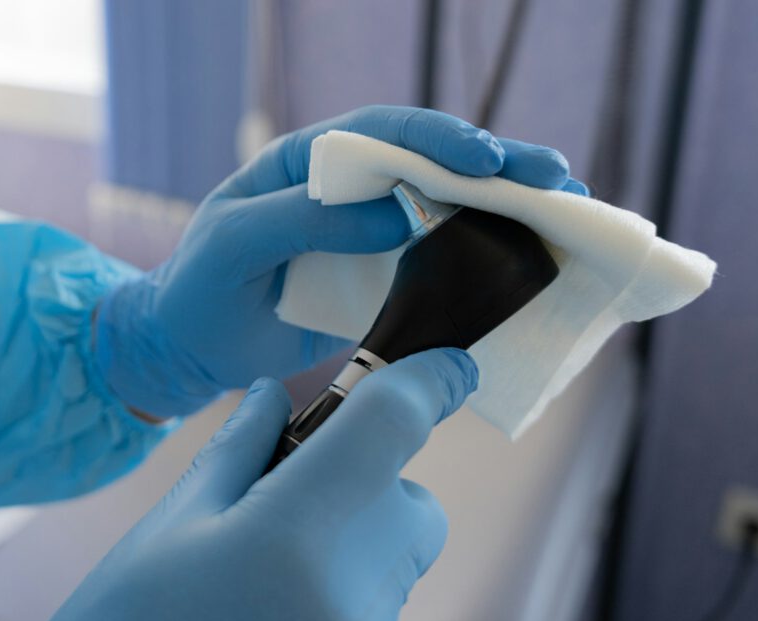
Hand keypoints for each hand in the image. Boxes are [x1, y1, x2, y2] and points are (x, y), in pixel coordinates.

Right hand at [12, 348, 477, 620]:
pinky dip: (339, 603)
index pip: (396, 427)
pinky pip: (374, 619)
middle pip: (411, 505)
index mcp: (293, 535)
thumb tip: (278, 395)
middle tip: (286, 498)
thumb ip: (238, 453)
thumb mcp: (167, 531)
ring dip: (350, 548)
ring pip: (394, 565)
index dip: (430, 382)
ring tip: (258, 581)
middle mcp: (351, 601)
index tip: (449, 368)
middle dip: (369, 484)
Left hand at [95, 105, 582, 417]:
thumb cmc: (201, 288)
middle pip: (430, 165)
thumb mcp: (235, 245)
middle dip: (496, 167)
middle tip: (555, 177)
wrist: (189, 348)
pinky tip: (529, 265)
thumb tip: (400, 215)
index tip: (483, 158)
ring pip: (447, 212)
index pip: (380, 134)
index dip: (436, 139)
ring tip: (567, 212)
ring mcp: (369, 238)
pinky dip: (485, 264)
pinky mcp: (381, 282)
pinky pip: (440, 265)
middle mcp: (348, 192)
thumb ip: (305, 221)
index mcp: (307, 164)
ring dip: (505, 210)